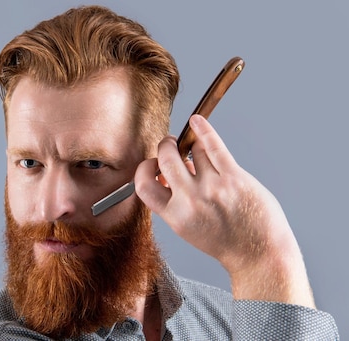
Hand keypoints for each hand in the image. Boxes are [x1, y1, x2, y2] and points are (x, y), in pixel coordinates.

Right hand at [135, 114, 314, 306]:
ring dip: (190, 144)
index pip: (144, 185)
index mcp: (175, 216)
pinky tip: (198, 122)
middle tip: (170, 145)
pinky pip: (213, 145)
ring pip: (192, 150)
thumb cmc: (227, 243)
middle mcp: (190, 201)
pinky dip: (203, 130)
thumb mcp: (189, 229)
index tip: (153, 165)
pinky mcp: (234, 178)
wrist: (260, 255)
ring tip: (195, 145)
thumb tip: (170, 172)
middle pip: (166, 159)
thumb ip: (176, 203)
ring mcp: (212, 187)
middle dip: (165, 146)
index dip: (144, 170)